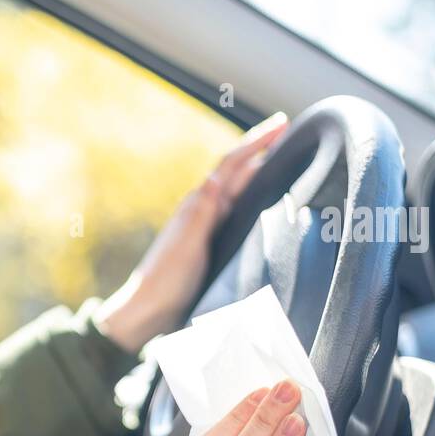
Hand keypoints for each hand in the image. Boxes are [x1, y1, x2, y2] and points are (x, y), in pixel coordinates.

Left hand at [95, 111, 288, 352]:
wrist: (146, 311)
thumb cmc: (165, 283)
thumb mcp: (186, 248)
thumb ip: (202, 215)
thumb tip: (218, 180)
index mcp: (198, 206)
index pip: (232, 166)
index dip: (256, 143)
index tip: (281, 124)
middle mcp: (201, 211)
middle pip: (236, 171)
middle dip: (261, 149)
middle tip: (288, 130)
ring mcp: (204, 226)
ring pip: (236, 189)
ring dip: (257, 170)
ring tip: (281, 157)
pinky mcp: (207, 243)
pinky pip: (234, 209)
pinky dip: (250, 196)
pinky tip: (259, 201)